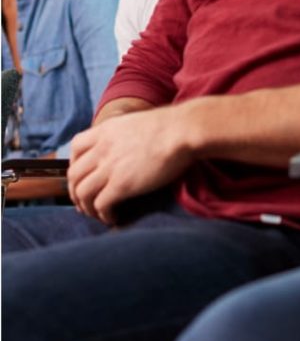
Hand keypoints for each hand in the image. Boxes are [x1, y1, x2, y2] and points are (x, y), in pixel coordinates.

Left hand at [67, 106, 194, 223]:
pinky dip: (102, 214)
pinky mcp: (121, 184)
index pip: (76, 148)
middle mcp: (102, 149)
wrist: (183, 131)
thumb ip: (126, 134)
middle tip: (85, 202)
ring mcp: (110, 167)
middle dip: (76, 192)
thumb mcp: (139, 122)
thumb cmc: (172, 126)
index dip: (74, 164)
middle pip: (74, 175)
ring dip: (86, 207)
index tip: (83, 175)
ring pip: (82, 193)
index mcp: (106, 131)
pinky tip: (112, 218)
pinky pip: (100, 204)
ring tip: (97, 214)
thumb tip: (130, 144)